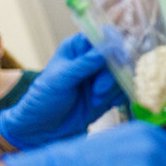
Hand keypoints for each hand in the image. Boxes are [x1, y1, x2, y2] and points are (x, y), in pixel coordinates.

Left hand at [0, 34, 123, 149]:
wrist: (43, 129)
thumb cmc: (44, 99)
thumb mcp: (61, 80)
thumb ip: (84, 64)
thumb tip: (107, 48)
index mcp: (77, 47)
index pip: (102, 35)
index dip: (113, 44)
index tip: (118, 59)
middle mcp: (92, 58)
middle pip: (116, 55)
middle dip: (110, 74)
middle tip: (98, 90)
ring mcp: (101, 75)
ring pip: (122, 72)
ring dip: (113, 88)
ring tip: (95, 100)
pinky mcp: (108, 91)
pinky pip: (123, 88)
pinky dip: (119, 96)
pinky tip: (109, 104)